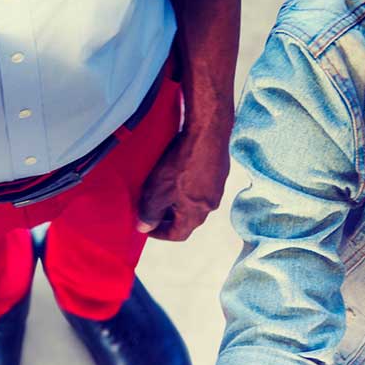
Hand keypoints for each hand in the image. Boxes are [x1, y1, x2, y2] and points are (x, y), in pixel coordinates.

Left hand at [136, 119, 232, 241]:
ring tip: (164, 190)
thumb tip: (144, 227)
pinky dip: (188, 185)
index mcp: (196, 214)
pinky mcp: (220, 170)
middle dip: (169, 217)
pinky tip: (180, 172)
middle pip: (187, 219)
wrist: (208, 130)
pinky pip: (202, 184)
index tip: (147, 227)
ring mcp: (217, 187)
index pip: (178, 234)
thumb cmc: (183, 162)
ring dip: (179, 200)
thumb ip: (150, 212)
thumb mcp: (158, 191)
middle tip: (153, 209)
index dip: (160, 233)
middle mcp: (210, 205)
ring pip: (195, 201)